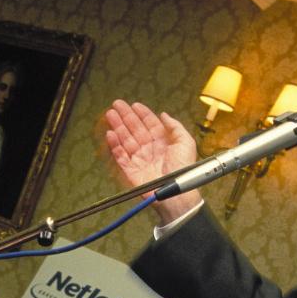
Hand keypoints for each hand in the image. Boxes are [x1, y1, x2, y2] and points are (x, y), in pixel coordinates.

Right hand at [103, 99, 200, 223]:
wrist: (175, 192)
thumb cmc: (183, 170)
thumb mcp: (186, 143)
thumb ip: (175, 126)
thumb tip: (165, 115)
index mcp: (163, 143)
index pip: (150, 125)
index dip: (142, 114)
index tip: (135, 105)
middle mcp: (150, 150)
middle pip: (135, 129)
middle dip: (126, 116)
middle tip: (117, 104)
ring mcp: (140, 160)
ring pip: (126, 140)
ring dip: (118, 126)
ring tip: (110, 114)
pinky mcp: (131, 171)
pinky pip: (120, 156)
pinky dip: (114, 145)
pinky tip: (110, 133)